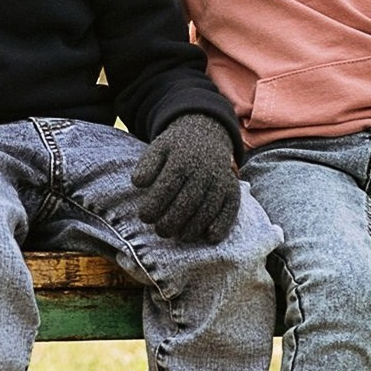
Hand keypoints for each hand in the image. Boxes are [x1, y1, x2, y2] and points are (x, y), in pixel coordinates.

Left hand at [130, 114, 242, 245]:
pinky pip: (230, 209)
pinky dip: (222, 224)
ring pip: (208, 209)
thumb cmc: (176, 148)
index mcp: (182, 159)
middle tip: (160, 231)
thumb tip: (138, 183)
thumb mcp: (158, 149)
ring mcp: (220, 180)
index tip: (144, 217)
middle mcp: (204, 170)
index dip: (154, 205)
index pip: (167, 187)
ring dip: (194, 227)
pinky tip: (210, 237)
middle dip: (172, 221)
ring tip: (179, 236)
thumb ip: (147, 166)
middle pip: (188, 202)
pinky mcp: (232, 188)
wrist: (207, 133)